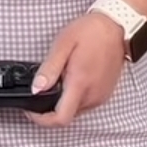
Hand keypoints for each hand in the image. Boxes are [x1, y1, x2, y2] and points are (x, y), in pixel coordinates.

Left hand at [27, 12, 125, 127]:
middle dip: (48, 109)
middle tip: (37, 91)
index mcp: (80, 84)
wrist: (116, 26)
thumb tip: (36, 88)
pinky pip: (85, 104)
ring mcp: (101, 96)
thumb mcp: (62, 45)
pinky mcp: (105, 93)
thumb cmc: (90, 32)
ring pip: (75, 111)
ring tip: (53, 82)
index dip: (41, 120)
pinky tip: (68, 81)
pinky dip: (73, 98)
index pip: (61, 118)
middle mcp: (93, 95)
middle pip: (66, 116)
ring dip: (62, 103)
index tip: (30, 111)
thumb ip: (49, 69)